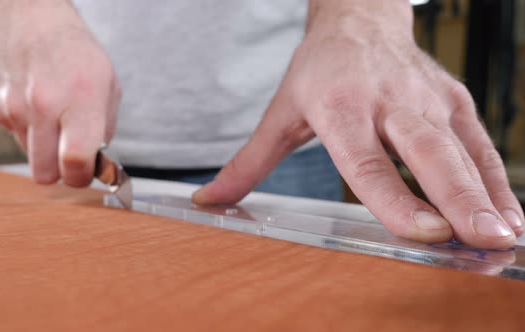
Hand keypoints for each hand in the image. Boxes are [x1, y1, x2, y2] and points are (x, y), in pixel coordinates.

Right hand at [0, 0, 119, 186]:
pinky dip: (29, 131)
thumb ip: (105, 128)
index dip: (83, 176)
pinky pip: (15, 137)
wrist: (29, 14)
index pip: (76, 162)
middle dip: (61, 172)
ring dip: (45, 151)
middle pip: (46, 174)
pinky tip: (36, 106)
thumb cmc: (74, 49)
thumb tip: (97, 164)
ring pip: (30, 158)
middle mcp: (44, 105)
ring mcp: (14, 108)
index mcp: (80, 98)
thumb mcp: (108, 84)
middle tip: (71, 156)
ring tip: (55, 121)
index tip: (88, 171)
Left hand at [193, 1, 522, 248]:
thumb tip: (207, 201)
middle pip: (426, 154)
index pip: (368, 162)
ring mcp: (427, 99)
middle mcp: (388, 102)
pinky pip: (479, 144)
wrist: (358, 20)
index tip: (425, 230)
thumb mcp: (280, 114)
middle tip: (480, 239)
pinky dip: (496, 181)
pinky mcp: (453, 100)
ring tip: (504, 237)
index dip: (396, 198)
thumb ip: (248, 163)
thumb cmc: (318, 73)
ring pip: (461, 150)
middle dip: (457, 198)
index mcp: (340, 109)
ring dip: (486, 195)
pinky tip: (509, 215)